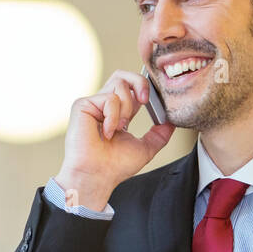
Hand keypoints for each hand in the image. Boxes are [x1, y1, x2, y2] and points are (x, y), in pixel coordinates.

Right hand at [55, 69, 176, 211]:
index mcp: (117, 113)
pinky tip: (106, 132)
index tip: (153, 101)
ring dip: (127, 107)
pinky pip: (109, 98)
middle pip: (123, 75)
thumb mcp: (145, 148)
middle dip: (140, 83)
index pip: (131, 87)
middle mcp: (103, 106)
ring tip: (119, 128)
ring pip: (119, 84)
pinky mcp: (82, 105)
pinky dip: (114, 116)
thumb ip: (159, 134)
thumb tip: (171, 122)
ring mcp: (93, 104)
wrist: (96, 176)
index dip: (145, 88)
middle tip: (145, 100)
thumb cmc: (114, 167)